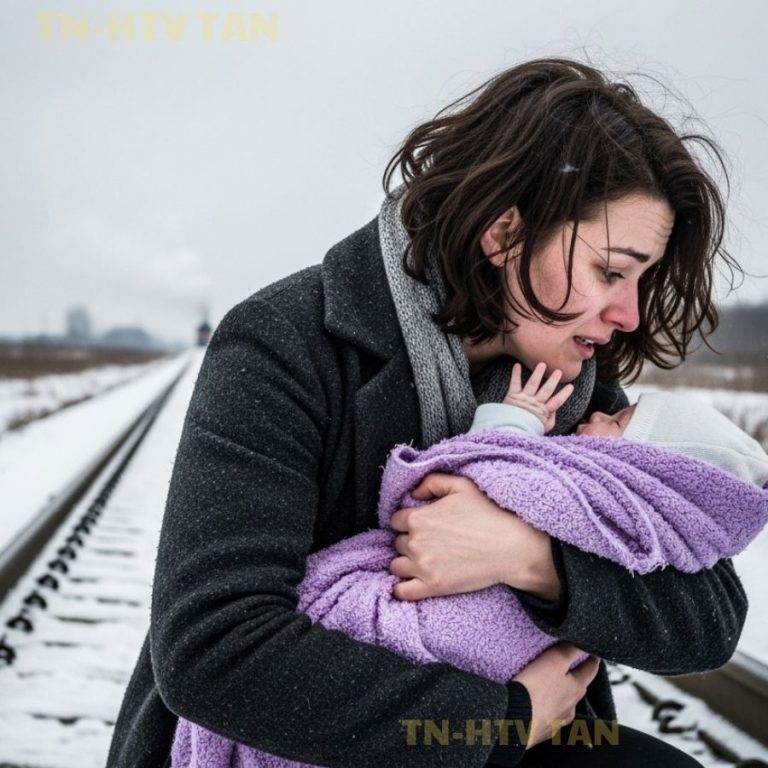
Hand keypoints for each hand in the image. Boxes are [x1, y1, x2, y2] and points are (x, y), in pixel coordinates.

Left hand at [388, 473, 559, 601]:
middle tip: (429, 542)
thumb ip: (432, 482)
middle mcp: (416, 542)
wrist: (511, 547)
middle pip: (398, 542)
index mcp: (419, 518)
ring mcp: (422, 567)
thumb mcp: (461, 485)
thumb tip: (413, 494)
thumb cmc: (488, 514)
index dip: (407, 521)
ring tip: (423, 561)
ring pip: (397, 565)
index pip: (395, 520)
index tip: (420, 525)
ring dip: (406, 562)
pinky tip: (413, 582)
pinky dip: (402, 588)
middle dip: (409, 541)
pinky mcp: (432, 587)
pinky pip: (402, 591)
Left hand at [503, 362, 573, 432]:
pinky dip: (515, 374)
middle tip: (558, 371)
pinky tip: (516, 365)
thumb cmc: (527, 431)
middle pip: (546, 390)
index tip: (571, 386)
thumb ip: (550, 420)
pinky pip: (514, 383)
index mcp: (543, 412)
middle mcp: (534, 403)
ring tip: (542, 364)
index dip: (564, 394)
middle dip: (553, 380)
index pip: (557, 401)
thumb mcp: (542, 429)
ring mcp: (523, 399)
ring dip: (538, 373)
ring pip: (532, 383)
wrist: (509, 432)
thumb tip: (555, 410)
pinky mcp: (512, 396)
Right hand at [512, 643, 599, 748]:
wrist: (514, 719)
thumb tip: (584, 642)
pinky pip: (548, 717)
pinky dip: (545, 709)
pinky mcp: (542, 730)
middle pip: (577, 688)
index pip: (591, 670)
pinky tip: (537, 705)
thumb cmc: (535, 689)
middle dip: (574, 677)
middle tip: (568, 666)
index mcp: (577, 689)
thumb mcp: (555, 660)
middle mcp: (571, 707)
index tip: (593, 652)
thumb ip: (571, 650)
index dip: (592, 658)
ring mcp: (557, 722)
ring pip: (563, 705)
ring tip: (549, 687)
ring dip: (559, 695)